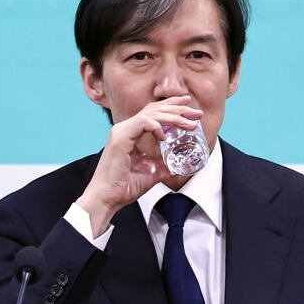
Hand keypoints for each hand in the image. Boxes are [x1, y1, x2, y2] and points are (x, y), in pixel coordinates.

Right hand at [76, 96, 202, 236]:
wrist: (107, 198)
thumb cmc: (124, 187)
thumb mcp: (151, 173)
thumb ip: (163, 166)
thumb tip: (178, 165)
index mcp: (130, 133)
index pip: (152, 112)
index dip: (171, 106)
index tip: (188, 105)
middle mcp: (125, 128)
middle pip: (154, 108)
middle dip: (178, 108)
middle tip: (196, 112)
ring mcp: (121, 131)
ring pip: (151, 114)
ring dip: (174, 116)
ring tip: (190, 123)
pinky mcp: (120, 138)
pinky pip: (143, 123)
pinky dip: (156, 126)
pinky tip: (165, 136)